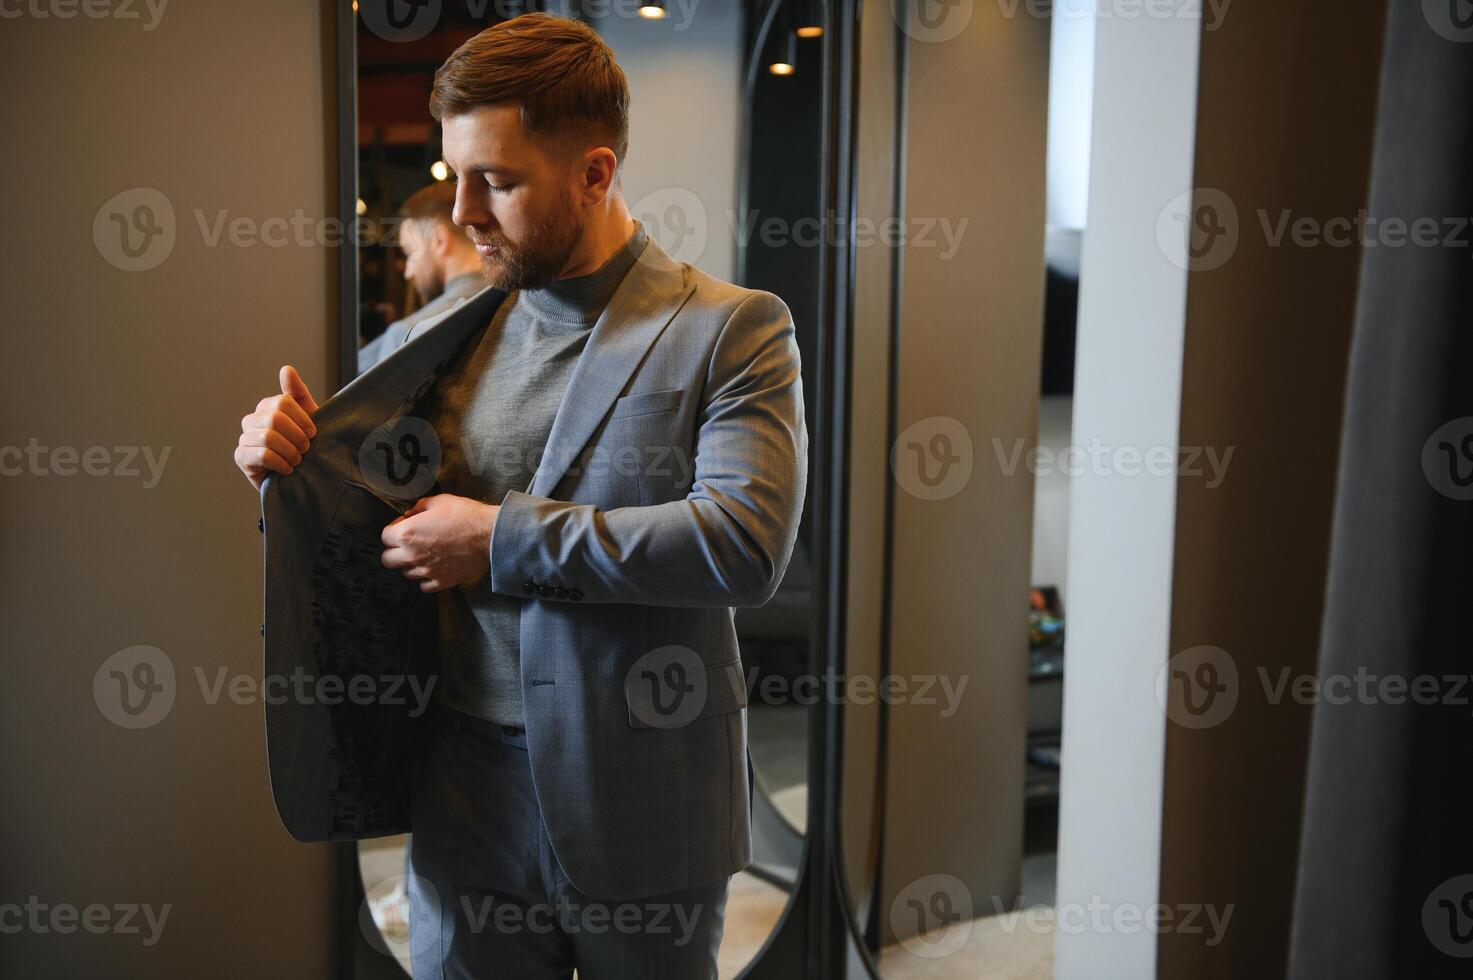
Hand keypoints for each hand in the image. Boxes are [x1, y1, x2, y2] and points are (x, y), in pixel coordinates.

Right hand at [236, 365, 318, 489]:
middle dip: (296, 436)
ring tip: (296, 460)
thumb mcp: (308, 418)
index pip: (283, 402)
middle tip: (305, 449)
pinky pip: (260, 455)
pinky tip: (287, 469)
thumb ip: (297, 393)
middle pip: (274, 418)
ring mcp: (244, 438)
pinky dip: (279, 463)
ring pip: (267, 437)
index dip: (302, 419)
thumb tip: (286, 369)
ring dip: (289, 451)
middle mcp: (252, 420)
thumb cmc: (303, 445)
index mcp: (267, 407)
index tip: (313, 433)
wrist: (301, 477)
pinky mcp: (241, 458)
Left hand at [380, 494, 498, 592]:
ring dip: (411, 565)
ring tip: (424, 555)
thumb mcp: (439, 501)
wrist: (490, 535)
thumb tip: (410, 514)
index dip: (393, 530)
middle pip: (387, 560)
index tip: (404, 527)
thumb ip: (418, 507)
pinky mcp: (441, 581)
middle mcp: (412, 555)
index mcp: (407, 533)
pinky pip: (424, 585)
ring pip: (405, 573)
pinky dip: (426, 578)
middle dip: (394, 551)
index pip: (384, 537)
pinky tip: (434, 568)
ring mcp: (426, 571)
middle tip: (408, 544)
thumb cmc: (466, 515)